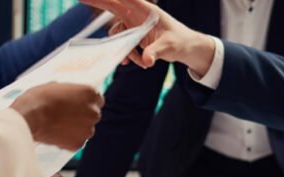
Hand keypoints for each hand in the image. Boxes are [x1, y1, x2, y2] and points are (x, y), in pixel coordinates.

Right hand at [10, 83, 103, 150]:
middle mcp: (94, 112)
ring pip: (85, 130)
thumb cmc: (38, 99)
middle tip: (65, 117)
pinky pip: (76, 142)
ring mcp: (88, 129)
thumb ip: (69, 92)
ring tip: (57, 126)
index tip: (78, 106)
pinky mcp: (79, 143)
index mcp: (90, 93)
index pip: (97, 100)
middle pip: (92, 115)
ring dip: (76, 129)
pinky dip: (68, 140)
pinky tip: (55, 135)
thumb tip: (69, 96)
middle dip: (82, 116)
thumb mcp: (56, 86)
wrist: (28, 117)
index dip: (86, 103)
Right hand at [80, 0, 215, 75]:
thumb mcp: (169, 47)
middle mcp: (138, 15)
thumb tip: (146, 60)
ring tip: (142, 61)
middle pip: (113, 6)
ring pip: (118, 34)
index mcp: (146, 10)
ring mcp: (134, 24)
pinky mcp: (134, 35)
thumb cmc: (181, 41)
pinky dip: (128, 54)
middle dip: (97, 3)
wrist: (186, 48)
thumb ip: (156, 52)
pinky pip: (124, 44)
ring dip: (125, 49)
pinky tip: (140, 63)